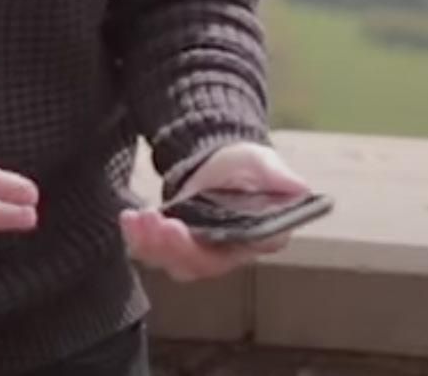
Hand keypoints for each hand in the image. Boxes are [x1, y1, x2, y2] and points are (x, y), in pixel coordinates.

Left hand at [120, 141, 309, 282]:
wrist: (220, 163)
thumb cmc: (248, 166)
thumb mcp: (262, 162)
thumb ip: (276, 176)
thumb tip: (299, 187)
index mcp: (259, 238)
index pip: (234, 254)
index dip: (206, 249)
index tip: (180, 228)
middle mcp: (228, 253)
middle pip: (199, 264)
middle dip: (172, 247)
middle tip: (156, 222)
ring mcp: (199, 253)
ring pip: (173, 262)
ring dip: (152, 244)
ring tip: (138, 217)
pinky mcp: (175, 245)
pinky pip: (154, 252)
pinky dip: (138, 238)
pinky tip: (129, 217)